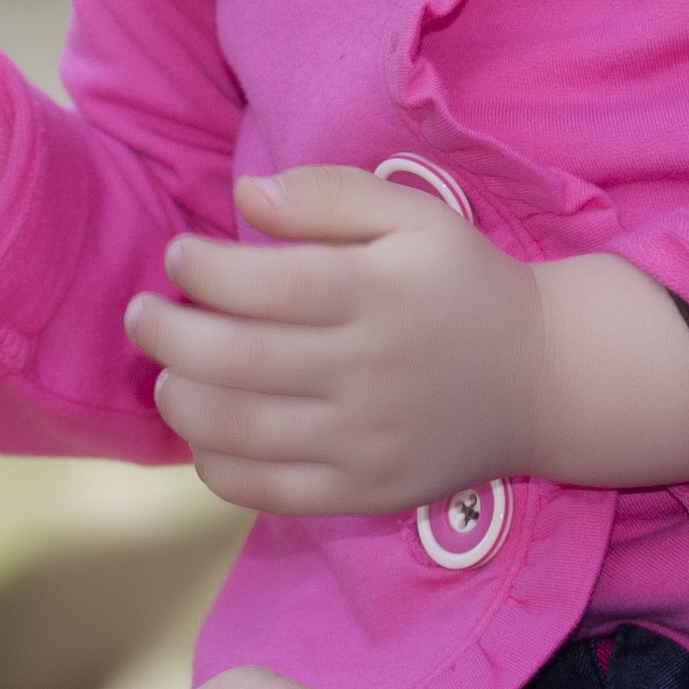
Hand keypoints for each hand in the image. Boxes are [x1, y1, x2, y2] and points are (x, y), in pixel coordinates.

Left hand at [126, 167, 538, 515]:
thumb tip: (245, 198)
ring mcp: (370, 443)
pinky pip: (273, 494)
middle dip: (168, 335)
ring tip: (167, 374)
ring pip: (244, 432)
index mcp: (379, 295)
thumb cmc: (463, 283)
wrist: (545, 380)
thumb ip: (328, 194)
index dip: (202, 271)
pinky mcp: (369, 494)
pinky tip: (205, 434)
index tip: (178, 256)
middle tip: (142, 314)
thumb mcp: (413, 214)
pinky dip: (219, 469)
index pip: (266, 286)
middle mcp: (372, 373)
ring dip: (183, 401)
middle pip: (240, 362)